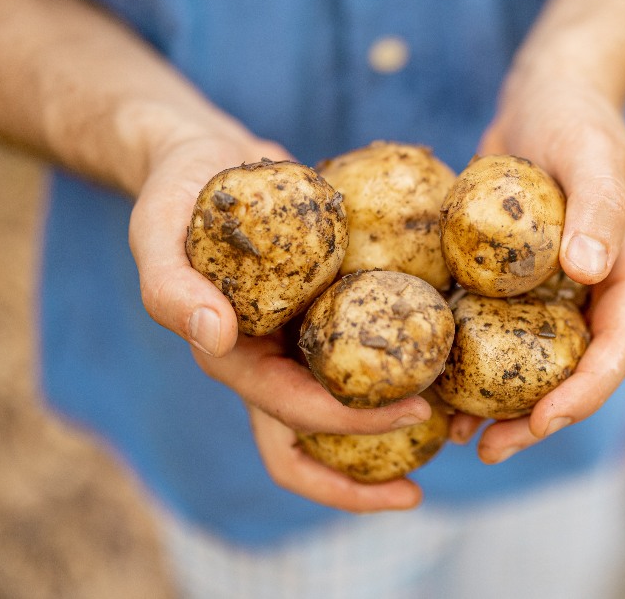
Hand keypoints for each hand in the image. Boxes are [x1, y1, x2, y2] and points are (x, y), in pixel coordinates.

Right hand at [127, 126, 428, 511]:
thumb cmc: (176, 193)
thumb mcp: (156, 230)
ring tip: (468, 414)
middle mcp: (274, 361)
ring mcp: (305, 337)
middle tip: (452, 448)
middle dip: (376, 469)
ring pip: (354, 399)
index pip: (293, 418)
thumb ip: (171, 288)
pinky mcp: (333, 304)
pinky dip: (410, 351)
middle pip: (321, 441)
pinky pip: (372, 342)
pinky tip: (458, 340)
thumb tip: (215, 337)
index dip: (351, 427)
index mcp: (236, 361)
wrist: (206, 155)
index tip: (416, 414)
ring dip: (405, 418)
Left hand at [449, 69, 624, 462]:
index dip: (584, 392)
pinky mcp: (526, 280)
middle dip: (540, 416)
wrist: (549, 89)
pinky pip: (506, 330)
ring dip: (506, 401)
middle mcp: (605, 287)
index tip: (541, 422)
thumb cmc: (574, 113)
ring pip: (541, 362)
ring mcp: (567, 288)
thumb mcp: (588, 152)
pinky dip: (478, 360)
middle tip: (489, 448)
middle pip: (581, 370)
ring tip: (460, 433)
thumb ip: (597, 207)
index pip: (618, 346)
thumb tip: (589, 272)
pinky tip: (439, 381)